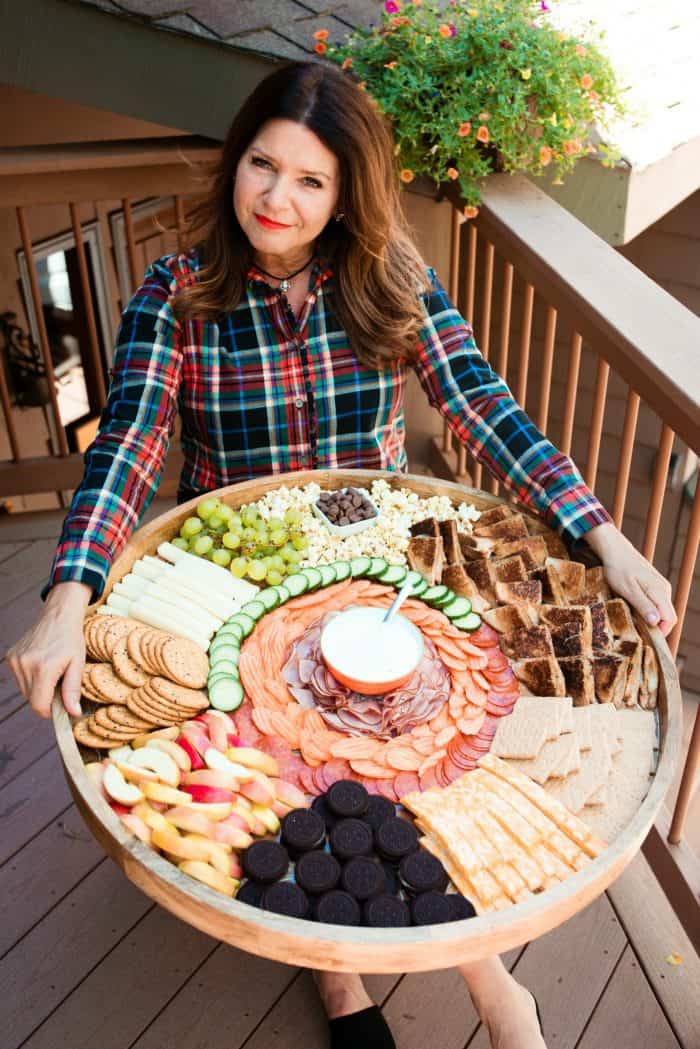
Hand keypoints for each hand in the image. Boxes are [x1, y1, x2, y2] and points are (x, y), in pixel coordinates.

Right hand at [6, 581, 91, 718]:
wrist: (58, 615)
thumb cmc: (71, 639)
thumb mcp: (78, 664)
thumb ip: (73, 690)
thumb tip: (73, 713)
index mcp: (43, 668)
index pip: (39, 706)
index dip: (50, 712)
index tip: (61, 707)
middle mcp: (25, 665)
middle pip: (32, 700)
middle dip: (46, 699)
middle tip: (60, 685)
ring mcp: (15, 660)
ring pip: (25, 691)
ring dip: (38, 689)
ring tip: (52, 673)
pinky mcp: (11, 657)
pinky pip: (20, 679)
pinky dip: (31, 679)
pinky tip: (42, 665)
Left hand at [585, 523, 676, 636]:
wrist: (615, 550)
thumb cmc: (618, 569)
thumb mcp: (627, 589)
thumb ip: (643, 605)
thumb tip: (656, 622)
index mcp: (660, 591)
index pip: (670, 619)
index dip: (661, 632)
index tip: (645, 638)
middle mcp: (664, 589)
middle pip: (667, 616)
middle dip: (656, 627)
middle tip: (637, 632)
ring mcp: (660, 586)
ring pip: (661, 610)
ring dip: (651, 618)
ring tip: (633, 620)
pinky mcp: (654, 585)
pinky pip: (656, 603)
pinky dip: (648, 610)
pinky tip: (634, 610)